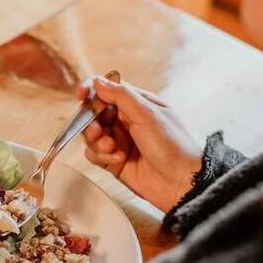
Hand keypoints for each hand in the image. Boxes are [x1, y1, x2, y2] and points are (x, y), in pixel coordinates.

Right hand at [79, 75, 202, 211]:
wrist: (181, 181)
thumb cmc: (173, 145)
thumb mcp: (147, 113)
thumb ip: (121, 95)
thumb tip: (98, 81)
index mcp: (137, 104)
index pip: (108, 90)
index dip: (92, 90)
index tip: (81, 93)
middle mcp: (127, 121)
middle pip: (94, 114)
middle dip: (92, 121)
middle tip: (98, 130)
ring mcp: (120, 142)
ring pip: (91, 135)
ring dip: (96, 141)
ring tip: (111, 147)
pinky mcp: (114, 161)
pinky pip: (94, 155)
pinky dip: (101, 156)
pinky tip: (118, 158)